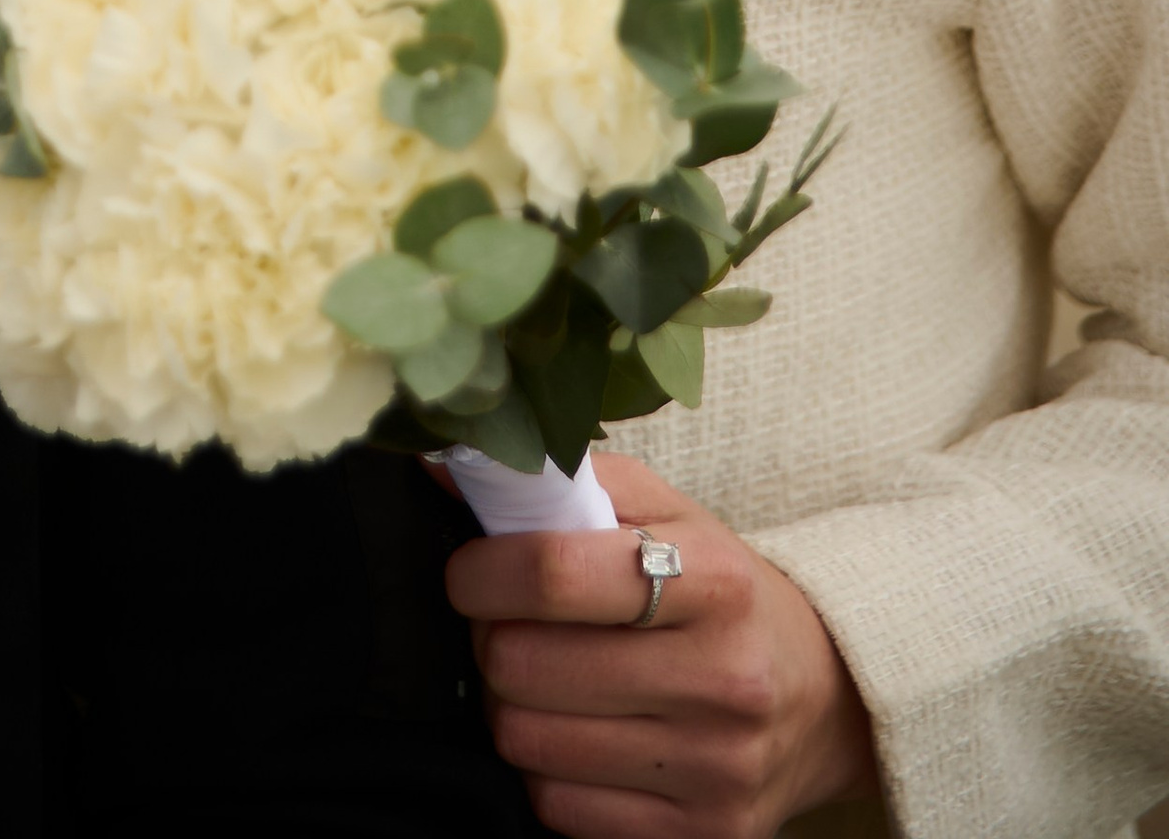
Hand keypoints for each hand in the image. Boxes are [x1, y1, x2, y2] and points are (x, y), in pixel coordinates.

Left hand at [445, 449, 882, 836]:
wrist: (821, 698)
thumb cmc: (717, 592)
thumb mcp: (667, 514)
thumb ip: (564, 481)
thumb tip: (440, 460)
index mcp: (714, 581)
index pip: (553, 574)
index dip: (482, 570)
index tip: (470, 570)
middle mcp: (723, 680)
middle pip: (522, 665)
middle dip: (492, 638)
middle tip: (510, 625)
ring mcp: (715, 770)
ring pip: (526, 741)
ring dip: (512, 706)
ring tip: (544, 678)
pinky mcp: (701, 836)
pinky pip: (557, 806)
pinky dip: (546, 770)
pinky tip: (578, 736)